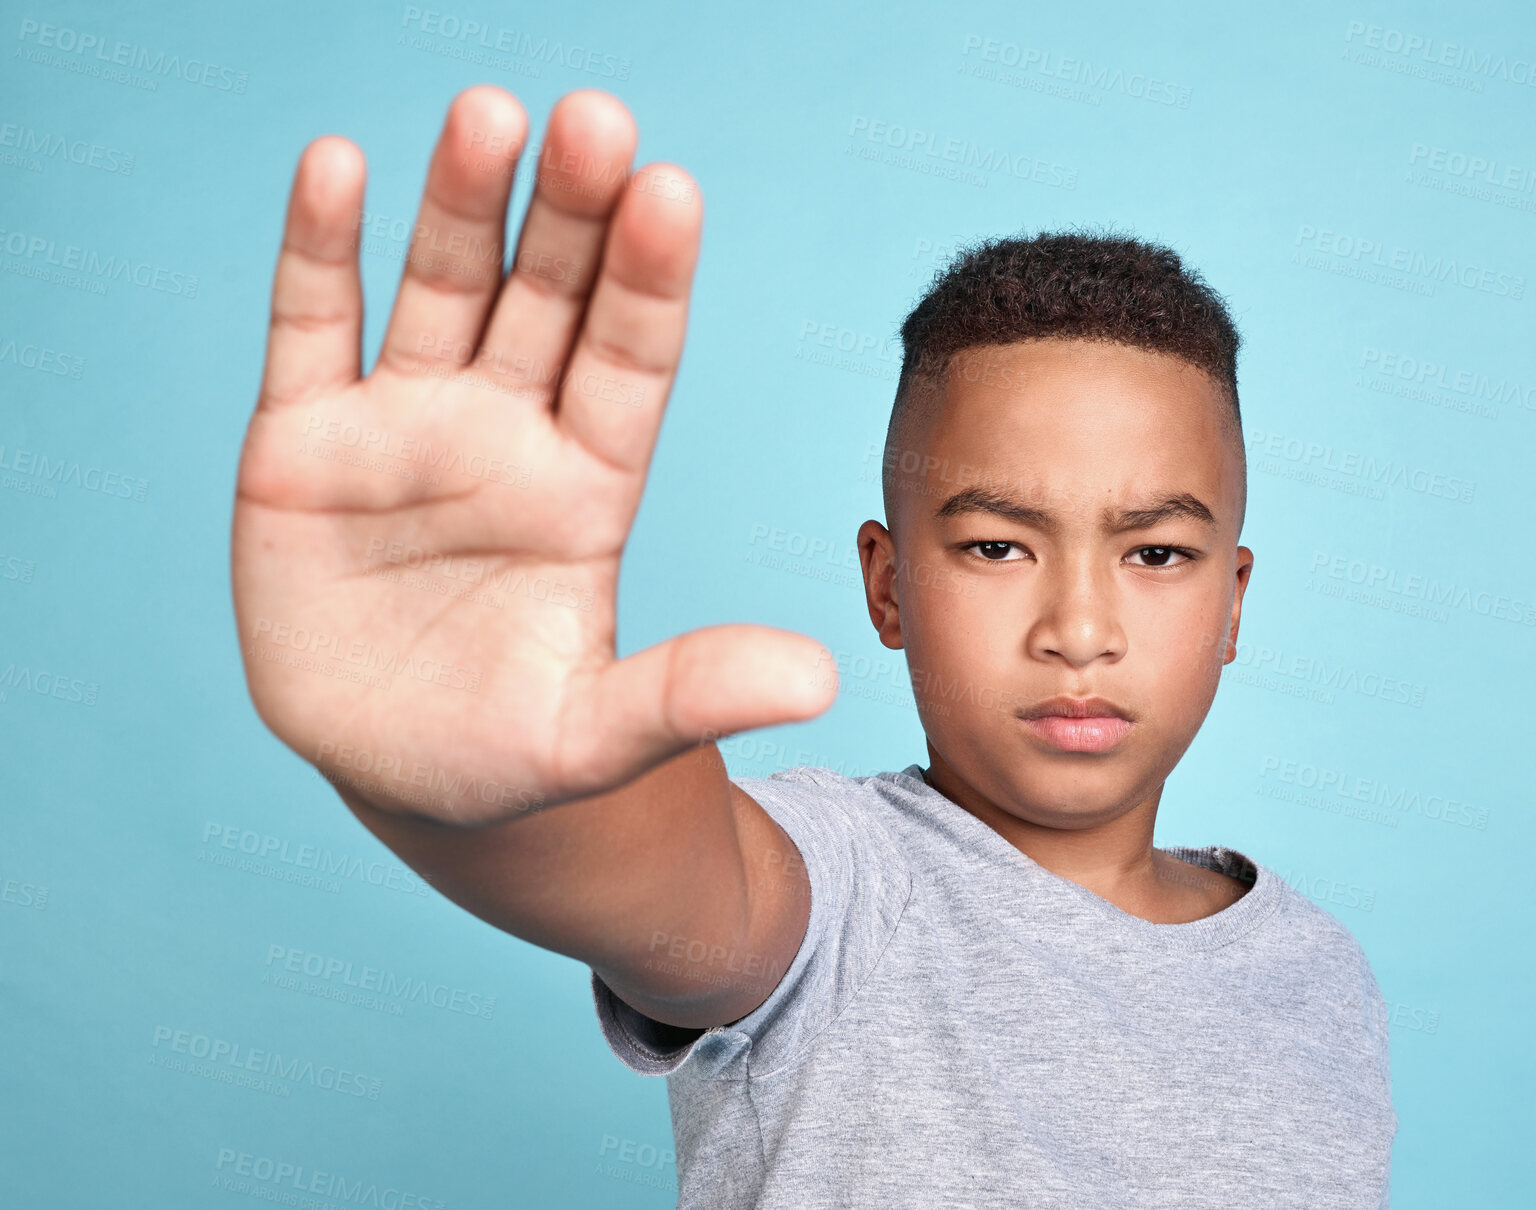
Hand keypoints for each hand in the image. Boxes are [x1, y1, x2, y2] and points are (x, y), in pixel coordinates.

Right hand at [231, 86, 834, 825]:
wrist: (398, 772)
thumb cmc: (511, 751)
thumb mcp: (601, 735)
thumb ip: (692, 692)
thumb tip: (823, 678)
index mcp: (589, 486)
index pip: (630, 361)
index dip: (649, 281)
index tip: (672, 193)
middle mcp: (506, 433)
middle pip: (547, 301)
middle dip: (569, 215)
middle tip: (595, 120)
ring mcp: (405, 428)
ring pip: (441, 292)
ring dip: (460, 204)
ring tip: (489, 115)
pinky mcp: (303, 444)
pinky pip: (313, 330)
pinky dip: (321, 252)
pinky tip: (336, 167)